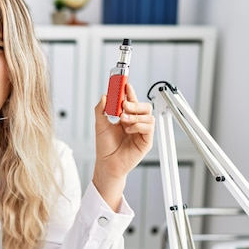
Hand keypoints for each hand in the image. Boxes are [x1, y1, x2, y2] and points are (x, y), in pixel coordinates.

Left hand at [92, 83, 154, 209]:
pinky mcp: (146, 141)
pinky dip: (139, 125)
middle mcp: (136, 123)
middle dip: (135, 103)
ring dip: (135, 115)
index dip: (129, 92)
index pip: (131, 101)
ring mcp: (142, 132)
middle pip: (144, 106)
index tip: (124, 84)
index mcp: (126, 117)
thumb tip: (104, 96)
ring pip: (148, 116)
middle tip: (124, 105)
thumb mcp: (100, 125)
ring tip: (123, 120)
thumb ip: (101, 110)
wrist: (107, 163)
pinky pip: (149, 128)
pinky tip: (129, 129)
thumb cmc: (105, 146)